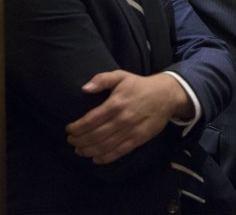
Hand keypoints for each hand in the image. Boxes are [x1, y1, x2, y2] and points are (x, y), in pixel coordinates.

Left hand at [65, 70, 192, 163]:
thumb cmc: (140, 85)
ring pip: (105, 146)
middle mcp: (122, 119)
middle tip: (71, 142)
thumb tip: (84, 88)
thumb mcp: (121, 76)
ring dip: (88, 151)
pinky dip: (105, 158)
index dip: (77, 128)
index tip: (69, 130)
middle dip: (79, 141)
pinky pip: (119, 152)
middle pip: (95, 135)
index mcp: (116, 103)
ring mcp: (131, 131)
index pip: (90, 120)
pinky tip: (95, 158)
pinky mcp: (139, 139)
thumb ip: (102, 79)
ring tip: (79, 151)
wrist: (166, 95)